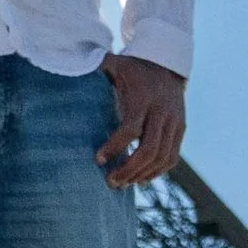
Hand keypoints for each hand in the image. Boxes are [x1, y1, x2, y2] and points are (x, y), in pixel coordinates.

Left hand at [97, 53, 184, 186]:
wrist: (166, 65)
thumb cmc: (131, 67)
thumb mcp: (113, 63)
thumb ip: (94, 69)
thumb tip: (67, 69)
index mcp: (144, 96)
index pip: (131, 128)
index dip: (115, 146)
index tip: (98, 159)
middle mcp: (163, 111)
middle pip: (149, 149)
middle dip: (129, 169)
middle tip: (109, 182)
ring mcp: (175, 122)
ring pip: (162, 157)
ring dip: (142, 175)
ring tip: (121, 184)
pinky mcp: (181, 130)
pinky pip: (172, 157)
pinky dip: (157, 172)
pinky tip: (140, 179)